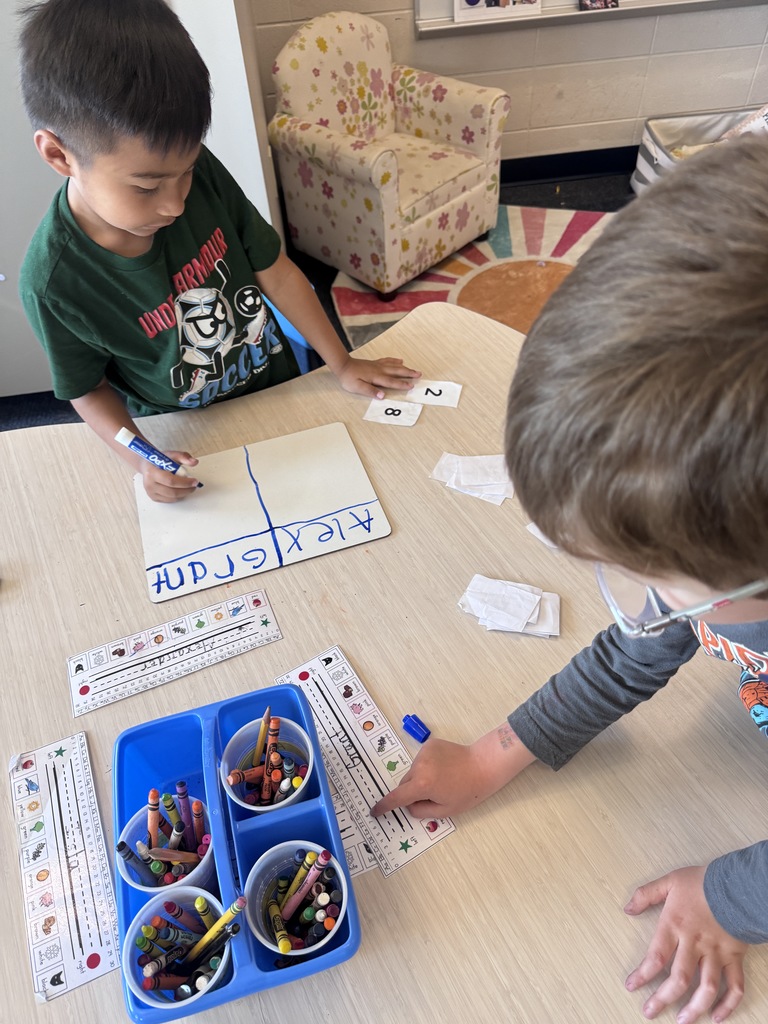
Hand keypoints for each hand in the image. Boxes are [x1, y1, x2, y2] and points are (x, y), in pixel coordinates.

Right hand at [140, 451, 199, 502]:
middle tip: (194, 485)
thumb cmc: (159, 461)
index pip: (170, 480)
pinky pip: (169, 500)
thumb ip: (183, 457)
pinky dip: (178, 496)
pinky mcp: (154, 498)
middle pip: (172, 492)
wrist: (147, 466)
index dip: (184, 482)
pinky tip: (181, 490)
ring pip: (172, 498)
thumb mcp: (171, 455)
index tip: (194, 481)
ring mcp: (151, 492)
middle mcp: (150, 484)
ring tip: (189, 487)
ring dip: (183, 494)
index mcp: (152, 472)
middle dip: (186, 490)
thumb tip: (194, 462)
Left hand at [334, 355, 420, 398]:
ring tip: (414, 369)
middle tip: (419, 374)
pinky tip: (400, 360)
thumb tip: (382, 396)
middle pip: (397, 371)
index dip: (402, 384)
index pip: (392, 382)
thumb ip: (370, 391)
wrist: (343, 364)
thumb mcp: (357, 387)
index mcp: (376, 377)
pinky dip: (395, 361)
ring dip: (405, 368)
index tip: (412, 385)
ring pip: (394, 366)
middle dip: (408, 373)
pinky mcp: (375, 363)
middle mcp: (379, 370)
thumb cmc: (349, 378)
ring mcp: (377, 365)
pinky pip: (388, 360)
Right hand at [371, 725, 535, 818]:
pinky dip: (425, 766)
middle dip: (411, 792)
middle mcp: (419, 766)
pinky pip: (420, 760)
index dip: (384, 806)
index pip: (397, 798)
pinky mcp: (429, 744)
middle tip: (431, 796)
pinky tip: (442, 769)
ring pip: (412, 771)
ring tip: (441, 781)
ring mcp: (424, 752)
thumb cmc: (468, 792)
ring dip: (419, 778)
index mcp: (422, 784)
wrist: (483, 765)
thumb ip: (421, 811)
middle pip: (405, 783)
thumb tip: (408, 806)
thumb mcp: (445, 810)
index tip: (375, 811)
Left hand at [624, 866, 747, 1022]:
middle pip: (678, 979)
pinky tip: (717, 1017)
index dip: (643, 975)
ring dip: (694, 1008)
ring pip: (706, 988)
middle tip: (650, 1012)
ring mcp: (716, 953)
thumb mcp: (669, 881)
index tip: (632, 986)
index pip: (656, 957)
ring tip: (683, 1022)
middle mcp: (695, 943)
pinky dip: (728, 1005)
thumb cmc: (702, 881)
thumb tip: (627, 908)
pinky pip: (734, 986)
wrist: (736, 883)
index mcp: (675, 925)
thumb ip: (646, 894)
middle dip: (663, 999)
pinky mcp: (735, 957)